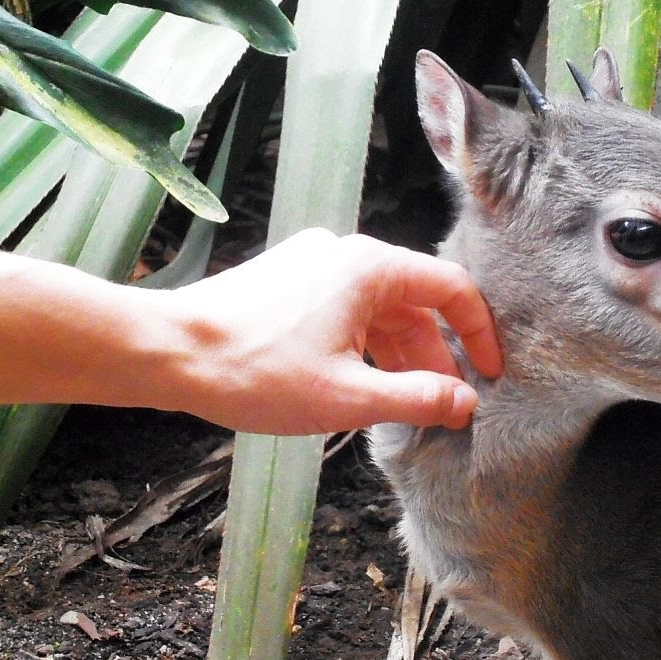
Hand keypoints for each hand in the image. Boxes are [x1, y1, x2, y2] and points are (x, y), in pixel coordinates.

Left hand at [164, 228, 502, 434]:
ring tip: (402, 404)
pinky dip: (362, 343)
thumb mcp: (348, 397)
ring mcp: (311, 262)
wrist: (169, 352)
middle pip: (413, 301)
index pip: (451, 289)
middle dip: (435, 356)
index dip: (479, 334)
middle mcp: (343, 252)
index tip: (491, 375)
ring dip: (397, 353)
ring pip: (376, 307)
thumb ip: (416, 398)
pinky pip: (344, 307)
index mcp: (369, 268)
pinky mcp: (286, 278)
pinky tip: (356, 382)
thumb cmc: (254, 372)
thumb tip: (464, 403)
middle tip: (444, 406)